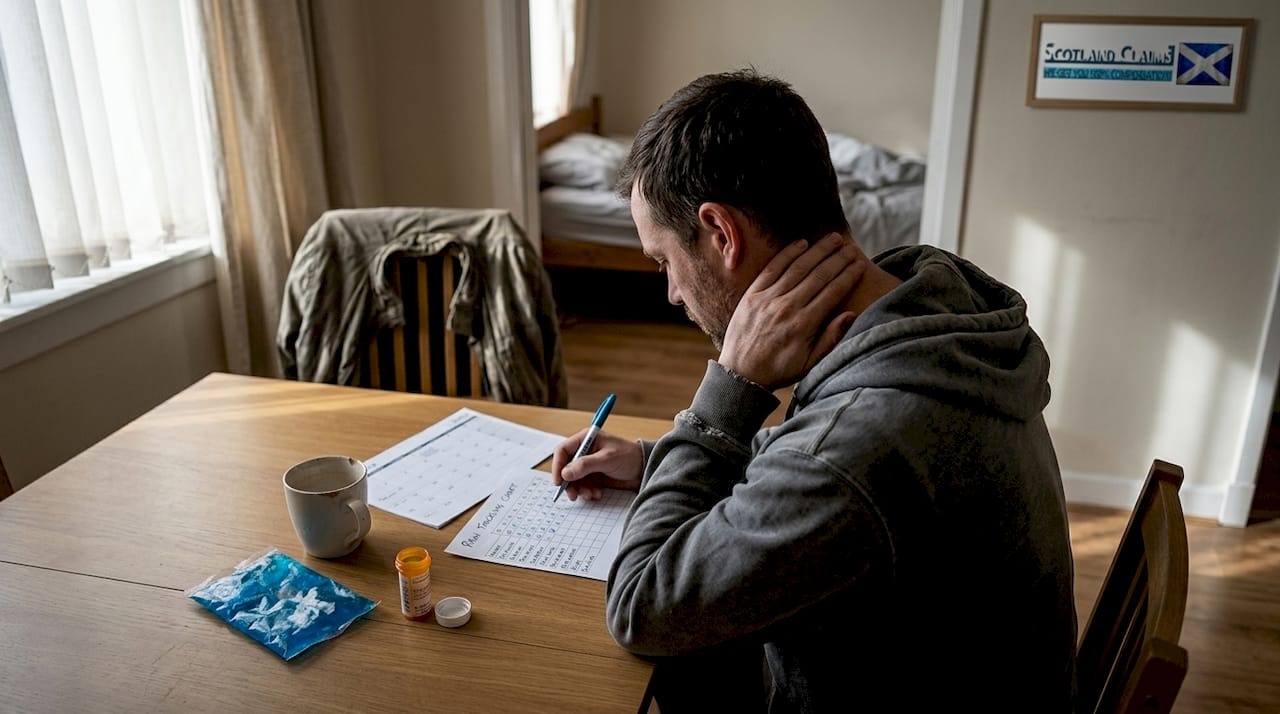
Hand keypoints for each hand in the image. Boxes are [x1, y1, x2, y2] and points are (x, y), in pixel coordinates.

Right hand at [551, 429, 643, 500]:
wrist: (645, 469)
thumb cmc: (629, 457)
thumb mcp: (607, 459)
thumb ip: (586, 465)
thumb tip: (565, 473)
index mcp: (586, 439)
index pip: (563, 450)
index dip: (558, 466)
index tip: (559, 481)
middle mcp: (585, 451)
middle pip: (566, 468)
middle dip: (570, 482)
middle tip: (573, 495)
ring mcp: (589, 464)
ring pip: (574, 479)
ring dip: (580, 489)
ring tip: (591, 495)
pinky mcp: (594, 476)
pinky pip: (583, 486)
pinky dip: (588, 492)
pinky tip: (598, 494)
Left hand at [718, 232, 864, 390]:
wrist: (741, 374)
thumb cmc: (779, 370)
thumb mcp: (809, 363)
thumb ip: (830, 339)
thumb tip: (850, 314)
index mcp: (804, 325)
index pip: (833, 292)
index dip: (848, 275)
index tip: (860, 263)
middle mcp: (787, 307)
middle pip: (818, 275)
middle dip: (837, 258)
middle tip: (850, 246)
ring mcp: (768, 299)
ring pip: (798, 268)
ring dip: (817, 250)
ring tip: (832, 238)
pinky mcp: (752, 294)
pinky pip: (772, 268)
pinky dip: (787, 254)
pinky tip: (801, 243)